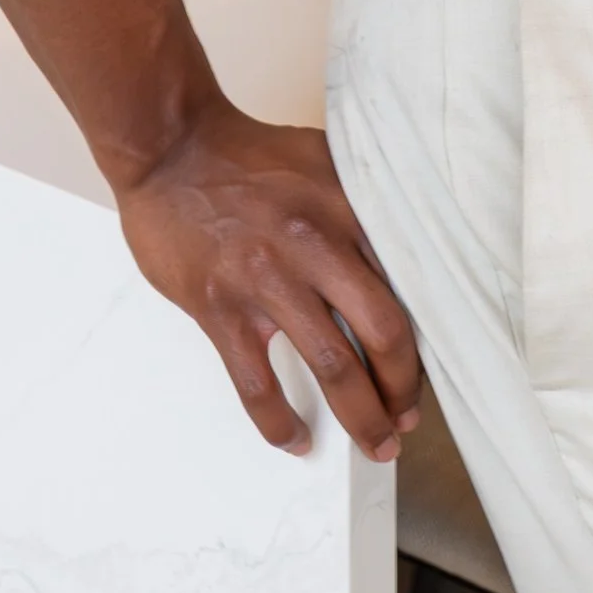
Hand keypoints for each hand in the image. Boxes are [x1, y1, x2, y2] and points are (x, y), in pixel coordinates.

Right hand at [113, 93, 424, 465]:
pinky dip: (281, 423)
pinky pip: (257, 384)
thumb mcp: (320, 161)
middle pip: (382, 331)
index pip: (406, 285)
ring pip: (331, 365)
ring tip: (373, 444)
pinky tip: (297, 440)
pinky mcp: (220, 307)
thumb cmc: (246, 156)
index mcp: (346, 207)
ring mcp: (265, 278)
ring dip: (360, 416)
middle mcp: (315, 243)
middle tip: (405, 422)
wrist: (170, 148)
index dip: (422, 338)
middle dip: (401, 390)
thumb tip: (402, 254)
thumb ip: (359, 204)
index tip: (422, 372)